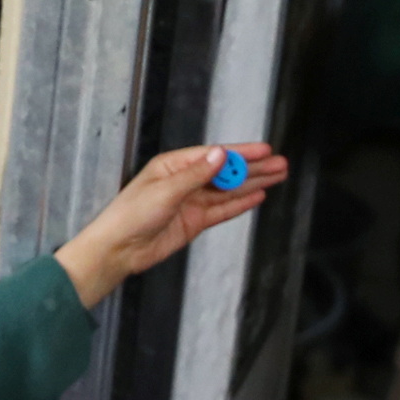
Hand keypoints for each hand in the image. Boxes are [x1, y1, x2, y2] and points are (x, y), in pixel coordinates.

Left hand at [57, 143, 286, 309]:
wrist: (119, 249)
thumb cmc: (130, 215)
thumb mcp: (165, 190)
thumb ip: (196, 174)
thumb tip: (220, 155)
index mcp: (174, 165)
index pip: (214, 155)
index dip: (241, 153)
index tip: (264, 150)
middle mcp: (185, 180)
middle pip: (226, 171)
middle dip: (253, 167)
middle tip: (280, 163)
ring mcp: (191, 201)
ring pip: (228, 190)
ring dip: (252, 183)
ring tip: (277, 176)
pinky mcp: (194, 222)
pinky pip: (223, 210)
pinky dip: (240, 203)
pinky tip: (258, 196)